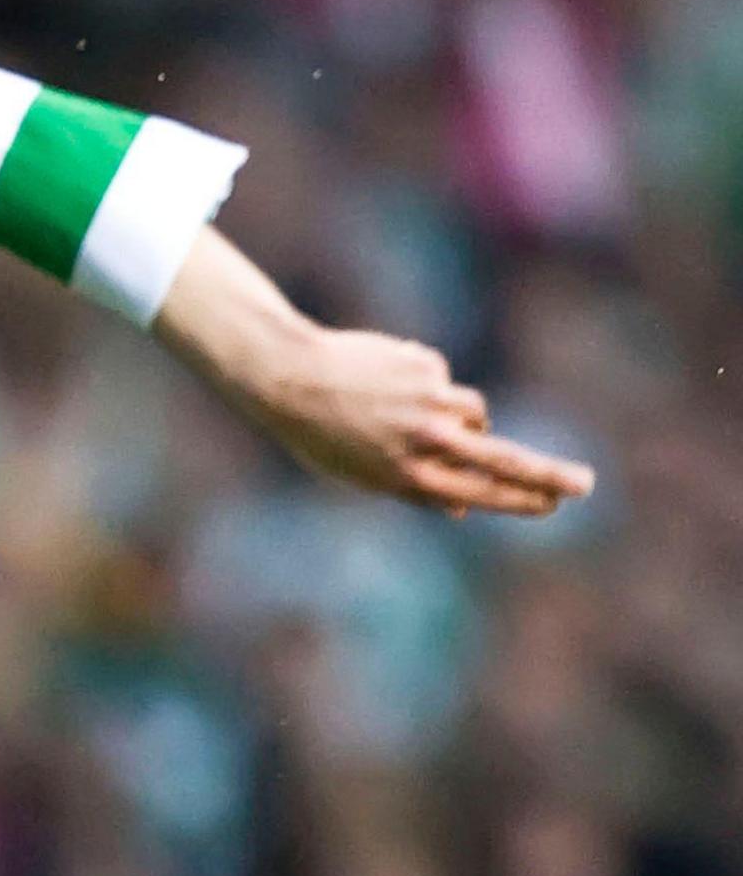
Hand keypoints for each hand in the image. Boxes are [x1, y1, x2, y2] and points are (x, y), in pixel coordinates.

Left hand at [243, 325, 593, 518]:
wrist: (289, 376)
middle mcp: (424, 441)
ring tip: (402, 413)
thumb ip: (414, 491)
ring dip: (458, 418)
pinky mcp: (428, 368)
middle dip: (549, 476)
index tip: (554, 506)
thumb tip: (461, 508)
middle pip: (504, 461)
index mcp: (407, 476)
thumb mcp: (361, 475)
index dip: (521, 500)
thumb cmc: (321, 433)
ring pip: (475, 413)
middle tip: (586, 485)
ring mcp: (429, 402)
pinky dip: (423, 384)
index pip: (480, 493)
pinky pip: (443, 382)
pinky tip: (380, 382)